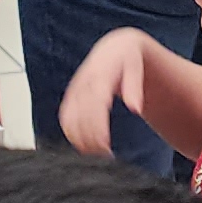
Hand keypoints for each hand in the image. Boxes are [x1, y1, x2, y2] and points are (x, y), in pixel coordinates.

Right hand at [59, 28, 161, 155]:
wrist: (113, 48)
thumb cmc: (127, 60)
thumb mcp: (136, 67)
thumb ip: (134, 87)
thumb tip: (135, 108)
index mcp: (100, 75)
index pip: (95, 104)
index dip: (97, 126)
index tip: (105, 145)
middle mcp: (84, 82)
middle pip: (81, 115)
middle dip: (90, 137)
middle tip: (104, 154)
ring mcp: (75, 89)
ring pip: (70, 117)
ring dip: (79, 138)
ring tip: (94, 152)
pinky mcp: (71, 95)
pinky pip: (65, 117)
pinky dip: (71, 132)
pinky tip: (82, 145)